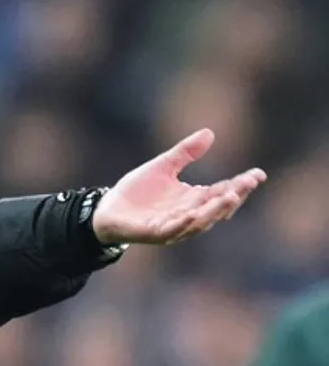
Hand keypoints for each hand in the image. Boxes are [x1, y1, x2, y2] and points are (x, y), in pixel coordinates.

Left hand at [91, 128, 266, 245]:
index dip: (241, 184)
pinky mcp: (154, 232)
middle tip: (247, 184)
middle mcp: (188, 214)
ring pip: (199, 221)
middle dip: (233, 197)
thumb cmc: (137, 191)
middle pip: (216, 207)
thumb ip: (185, 152)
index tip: (258, 174)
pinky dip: (183, 224)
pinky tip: (193, 215)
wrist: (107, 209)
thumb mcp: (163, 166)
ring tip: (229, 197)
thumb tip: (210, 132)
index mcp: (193, 199)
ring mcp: (173, 226)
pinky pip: (172, 230)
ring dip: (214, 210)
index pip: (223, 191)